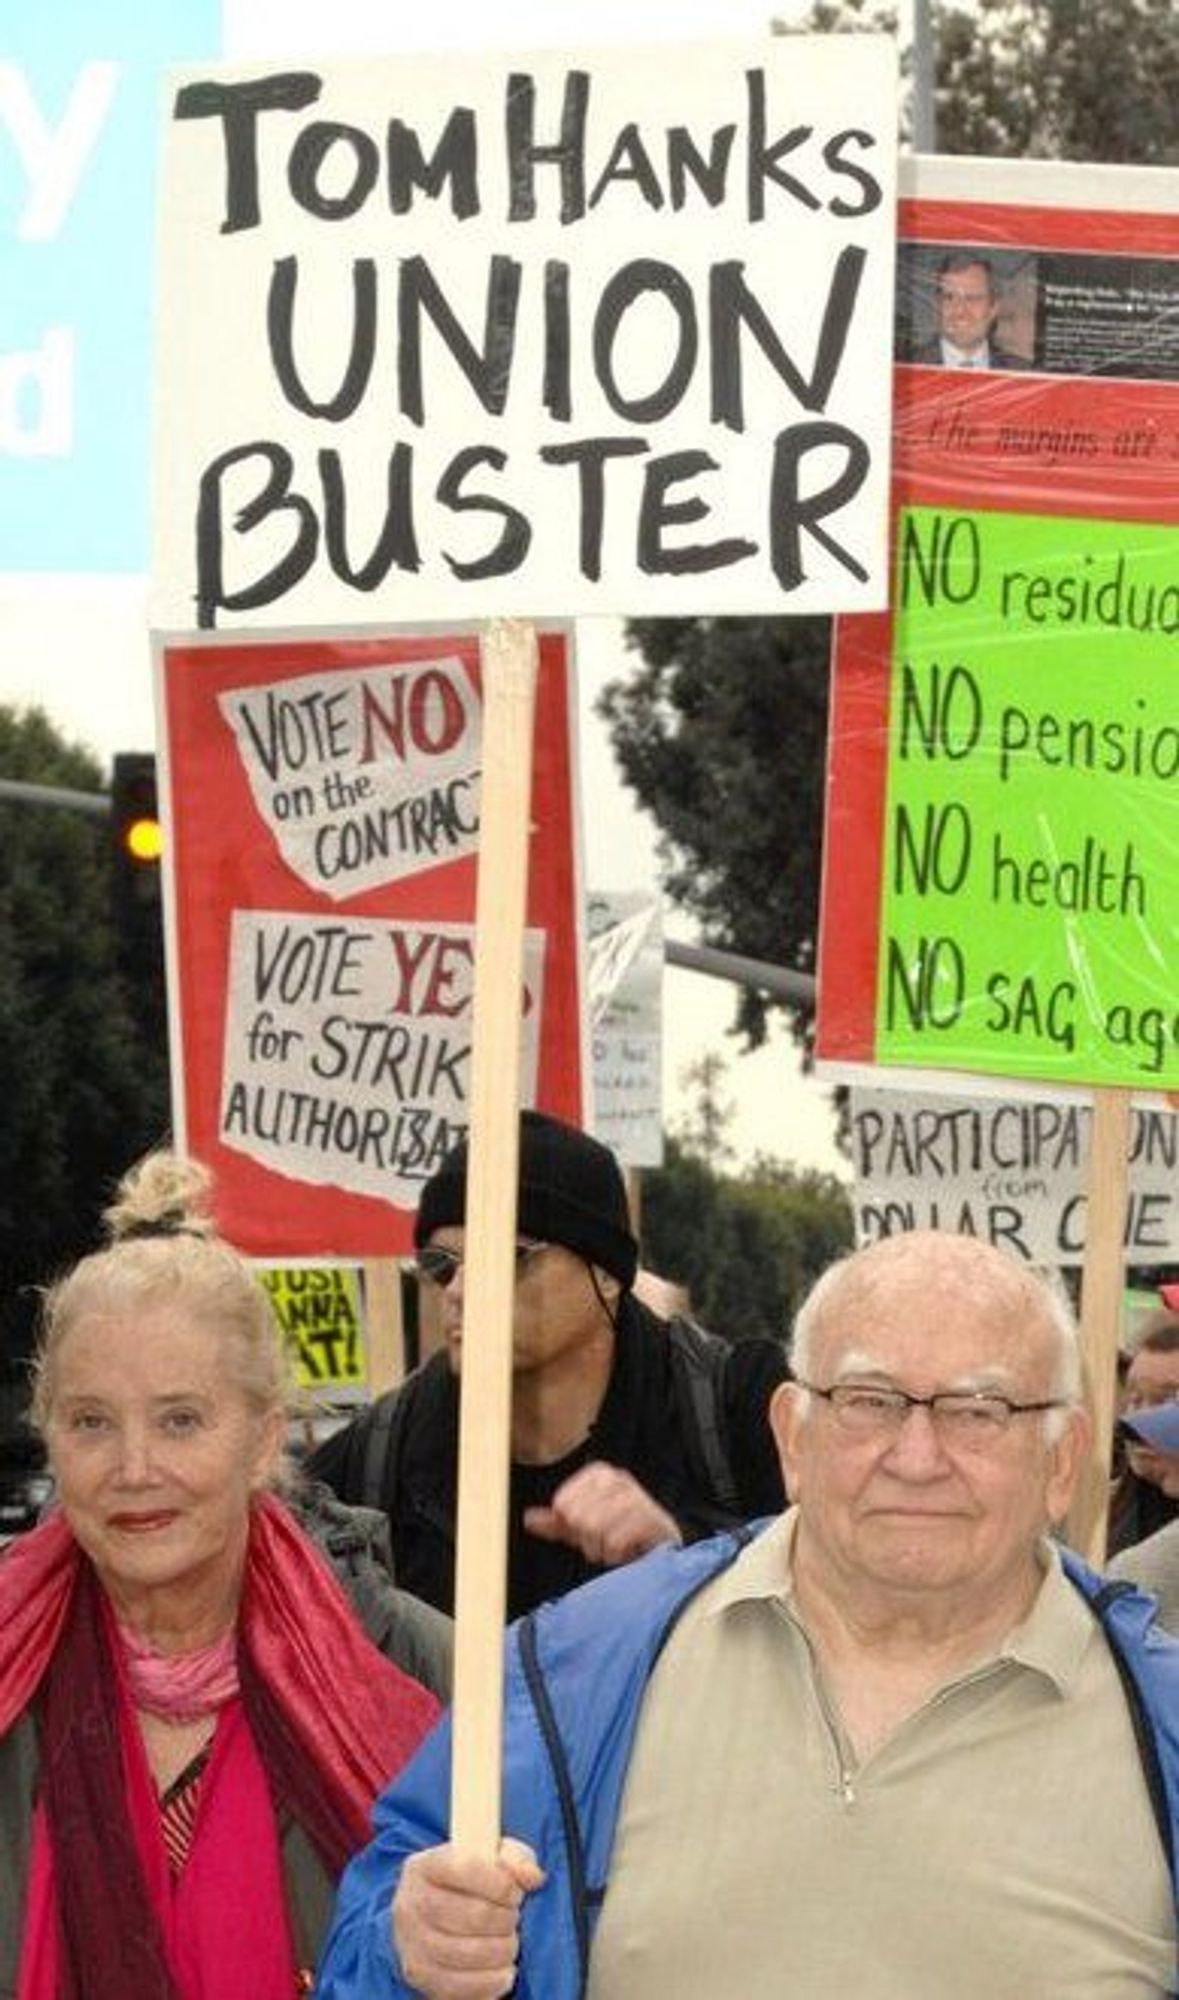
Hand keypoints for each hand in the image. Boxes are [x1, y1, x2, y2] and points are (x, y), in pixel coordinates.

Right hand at [393, 1838, 543, 1999]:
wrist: (433, 1917)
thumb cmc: (469, 1882)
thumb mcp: (492, 1857)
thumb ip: (515, 1859)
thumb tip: (531, 1876)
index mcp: (424, 1867)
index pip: (464, 1869)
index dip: (500, 1883)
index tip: (516, 1892)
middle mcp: (410, 1904)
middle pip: (469, 1915)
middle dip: (504, 1919)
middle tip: (514, 1918)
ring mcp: (412, 1943)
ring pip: (466, 1953)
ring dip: (501, 1950)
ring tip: (510, 1943)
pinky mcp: (420, 1977)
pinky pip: (460, 1986)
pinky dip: (491, 1981)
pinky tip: (504, 1971)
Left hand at [524, 1461, 681, 1566]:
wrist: (661, 1545)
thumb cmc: (621, 1532)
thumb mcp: (583, 1526)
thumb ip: (556, 1522)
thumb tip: (528, 1518)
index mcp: (598, 1474)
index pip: (563, 1503)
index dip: (570, 1526)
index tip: (585, 1530)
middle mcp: (617, 1478)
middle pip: (577, 1516)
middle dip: (587, 1539)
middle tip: (603, 1542)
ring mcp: (636, 1496)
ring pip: (595, 1528)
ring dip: (602, 1549)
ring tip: (615, 1547)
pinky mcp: (651, 1517)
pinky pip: (616, 1541)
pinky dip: (617, 1554)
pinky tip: (628, 1551)